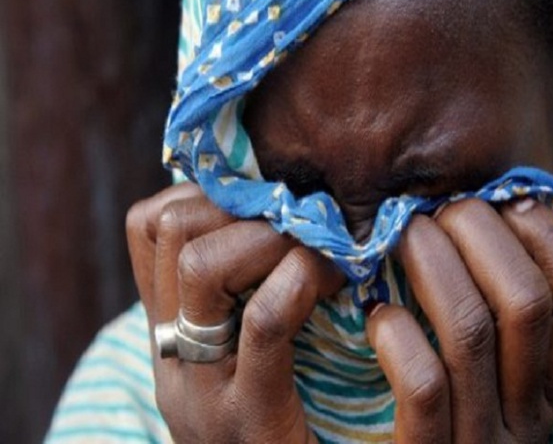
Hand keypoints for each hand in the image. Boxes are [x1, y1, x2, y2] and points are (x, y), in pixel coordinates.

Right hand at [126, 183, 344, 442]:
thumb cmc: (285, 417)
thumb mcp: (251, 346)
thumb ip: (256, 283)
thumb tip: (287, 204)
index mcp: (169, 328)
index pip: (153, 224)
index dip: (215, 194)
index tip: (270, 208)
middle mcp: (171, 353)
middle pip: (175, 230)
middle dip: (250, 210)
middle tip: (304, 229)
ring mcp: (201, 387)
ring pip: (206, 264)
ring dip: (276, 241)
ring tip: (323, 260)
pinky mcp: (250, 419)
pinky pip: (265, 319)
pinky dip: (305, 282)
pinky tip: (339, 288)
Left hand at [365, 198, 552, 442]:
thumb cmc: (447, 425)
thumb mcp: (491, 380)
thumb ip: (499, 319)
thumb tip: (498, 217)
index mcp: (551, 390)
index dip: (549, 241)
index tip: (503, 199)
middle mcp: (530, 418)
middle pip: (527, 303)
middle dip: (479, 235)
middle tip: (435, 207)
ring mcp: (482, 443)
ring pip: (472, 332)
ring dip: (433, 265)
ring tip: (401, 234)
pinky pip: (426, 390)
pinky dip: (400, 339)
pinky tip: (378, 316)